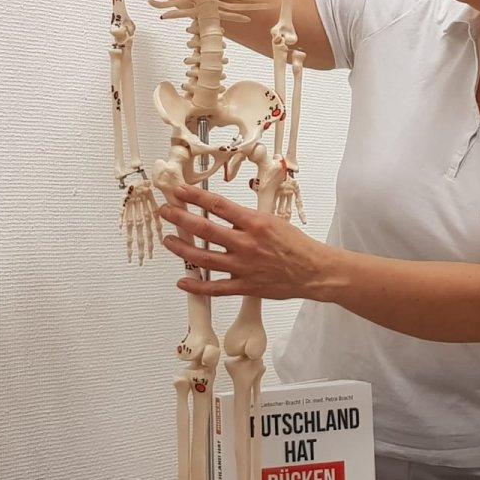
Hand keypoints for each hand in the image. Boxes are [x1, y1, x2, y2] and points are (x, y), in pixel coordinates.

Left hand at [158, 183, 326, 299]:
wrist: (313, 271)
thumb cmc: (296, 245)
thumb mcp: (272, 220)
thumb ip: (247, 219)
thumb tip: (223, 213)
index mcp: (254, 223)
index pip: (218, 206)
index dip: (195, 197)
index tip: (180, 191)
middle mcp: (246, 244)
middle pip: (205, 230)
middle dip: (180, 219)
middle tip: (165, 212)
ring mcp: (243, 267)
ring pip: (204, 258)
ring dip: (182, 249)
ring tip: (168, 241)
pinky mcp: (245, 286)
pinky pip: (215, 288)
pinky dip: (196, 286)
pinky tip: (182, 281)